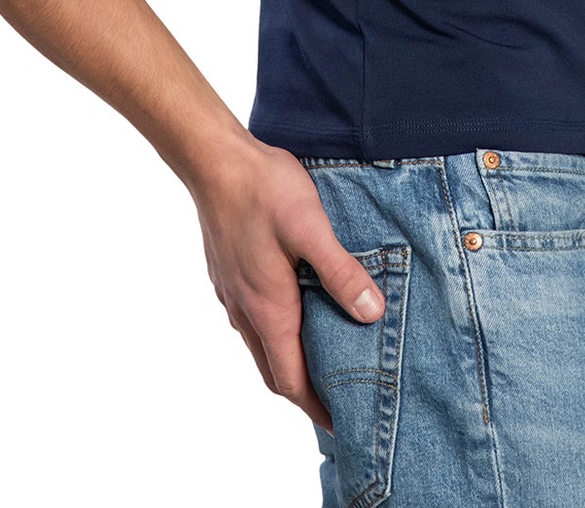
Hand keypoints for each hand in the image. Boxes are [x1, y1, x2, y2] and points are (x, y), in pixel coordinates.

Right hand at [186, 133, 385, 433]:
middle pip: (274, 370)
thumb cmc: (262, 189)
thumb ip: (340, 272)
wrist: (213, 159)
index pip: (291, 380)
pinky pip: (251, 318)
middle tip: (337, 399)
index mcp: (268, 308)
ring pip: (261, 344)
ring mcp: (232, 292)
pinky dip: (275, 331)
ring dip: (288, 360)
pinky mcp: (228, 273)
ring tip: (321, 358)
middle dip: (304, 392)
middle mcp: (245, 310)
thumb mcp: (310, 227)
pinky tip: (295, 308)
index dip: (316, 407)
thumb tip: (372, 314)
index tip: (342, 425)